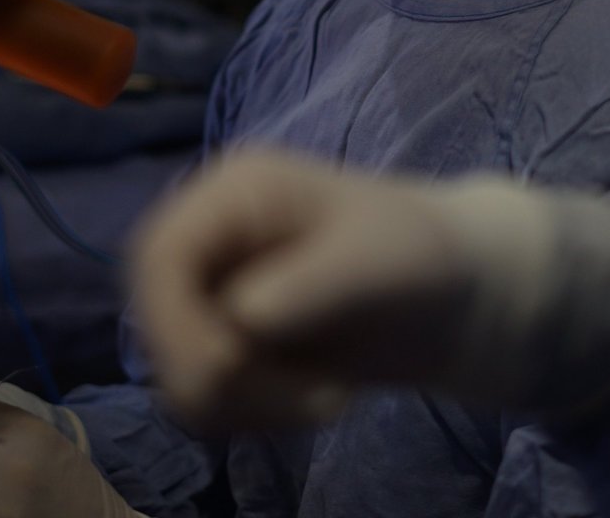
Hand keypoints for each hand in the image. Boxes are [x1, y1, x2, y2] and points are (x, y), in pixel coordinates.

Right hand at [130, 150, 609, 429]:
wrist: (456, 296)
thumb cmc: (422, 254)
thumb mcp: (378, 259)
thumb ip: (310, 284)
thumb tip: (240, 316)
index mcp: (233, 192)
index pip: (157, 253)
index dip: (176, 320)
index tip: (238, 369)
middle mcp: (209, 239)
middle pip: (154, 320)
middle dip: (223, 376)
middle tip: (318, 398)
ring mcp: (212, 294)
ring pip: (175, 372)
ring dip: (248, 406)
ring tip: (329, 398)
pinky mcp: (223, 343)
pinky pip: (204, 401)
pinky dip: (254, 417)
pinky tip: (314, 400)